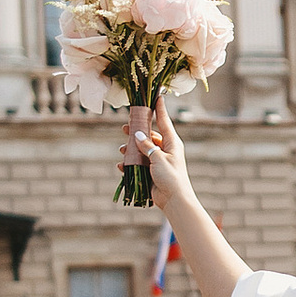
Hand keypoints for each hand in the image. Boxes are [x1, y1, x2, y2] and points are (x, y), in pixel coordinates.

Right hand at [120, 96, 190, 215]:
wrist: (174, 200)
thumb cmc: (171, 177)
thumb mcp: (158, 158)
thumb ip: (147, 146)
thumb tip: (137, 134)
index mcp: (171, 142)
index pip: (164, 121)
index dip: (159, 109)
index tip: (157, 96)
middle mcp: (165, 149)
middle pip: (149, 135)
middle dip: (137, 131)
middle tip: (125, 127)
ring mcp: (157, 160)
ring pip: (141, 148)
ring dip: (131, 148)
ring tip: (122, 150)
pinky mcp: (151, 170)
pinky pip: (138, 163)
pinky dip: (129, 163)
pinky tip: (121, 165)